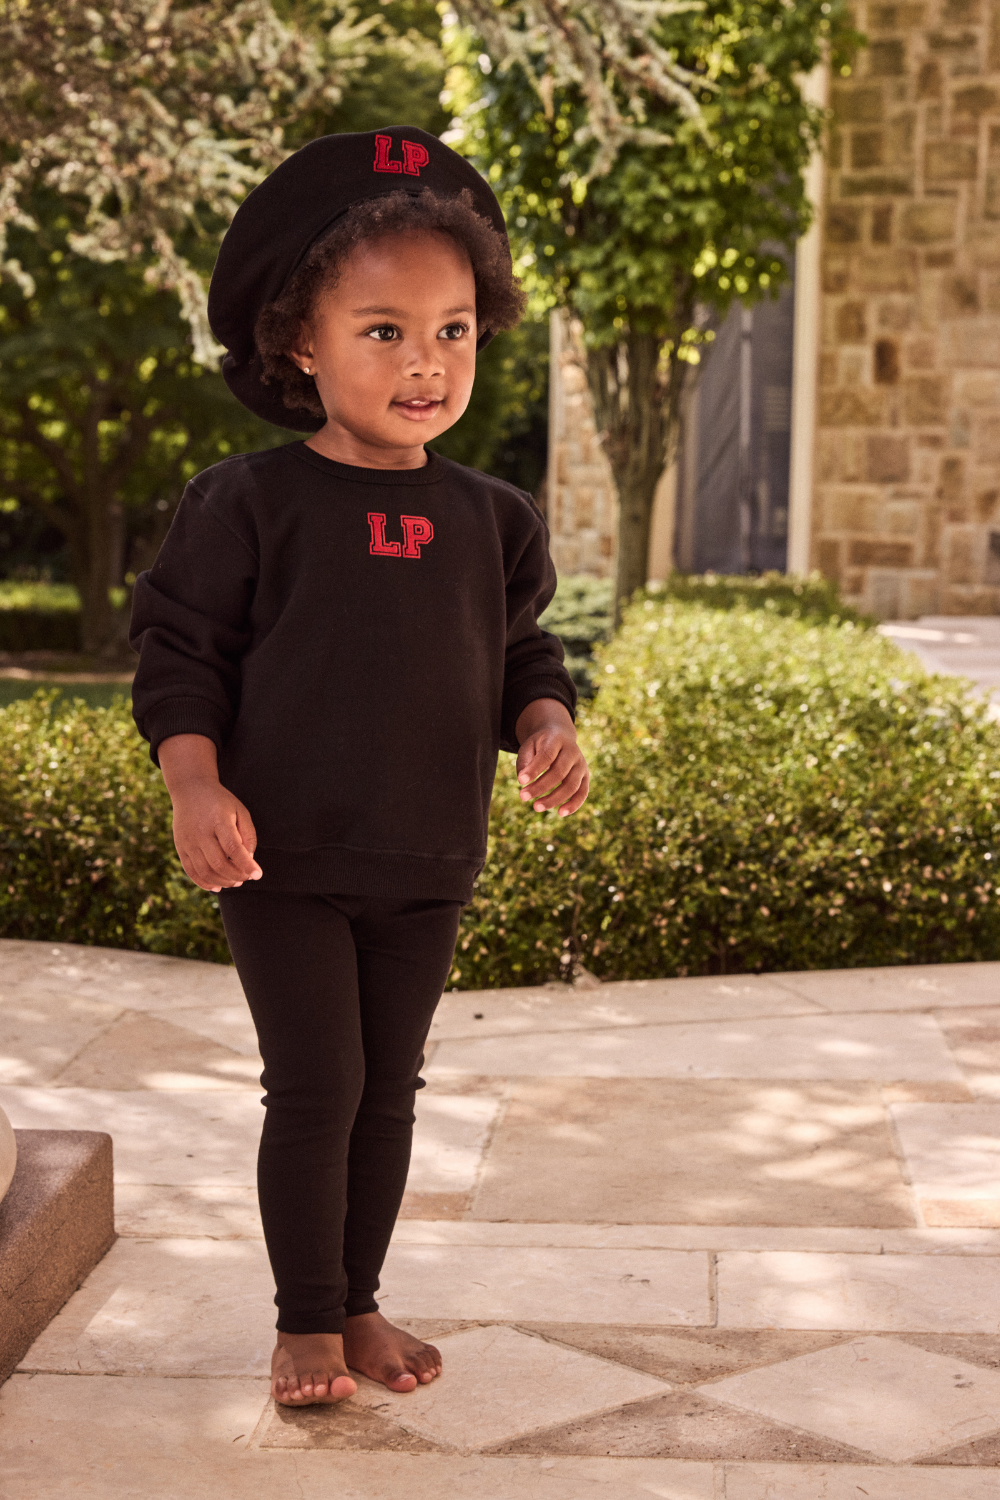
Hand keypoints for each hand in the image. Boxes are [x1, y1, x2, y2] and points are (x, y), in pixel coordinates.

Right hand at [159, 734, 261, 891]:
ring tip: (235, 882)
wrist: (190, 790)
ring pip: (205, 871)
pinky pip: (191, 871)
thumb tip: (249, 860)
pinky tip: (217, 887)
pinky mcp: (180, 847)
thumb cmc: (220, 802)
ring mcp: (188, 841)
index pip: (233, 848)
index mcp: (218, 820)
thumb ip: (247, 834)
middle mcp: (201, 832)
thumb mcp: (239, 810)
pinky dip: (204, 883)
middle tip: (246, 878)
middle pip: (219, 863)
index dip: (246, 864)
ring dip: (222, 881)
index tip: (257, 874)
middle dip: (236, 876)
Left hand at [514, 698, 589, 816]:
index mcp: (557, 740)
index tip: (520, 781)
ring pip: (571, 785)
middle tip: (522, 797)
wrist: (560, 736)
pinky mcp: (585, 776)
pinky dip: (574, 804)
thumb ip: (525, 760)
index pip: (547, 755)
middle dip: (540, 787)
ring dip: (554, 799)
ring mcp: (581, 765)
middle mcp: (572, 752)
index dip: (534, 769)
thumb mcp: (529, 746)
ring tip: (536, 807)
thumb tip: (523, 780)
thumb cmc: (540, 745)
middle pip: (559, 772)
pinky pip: (583, 793)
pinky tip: (561, 813)